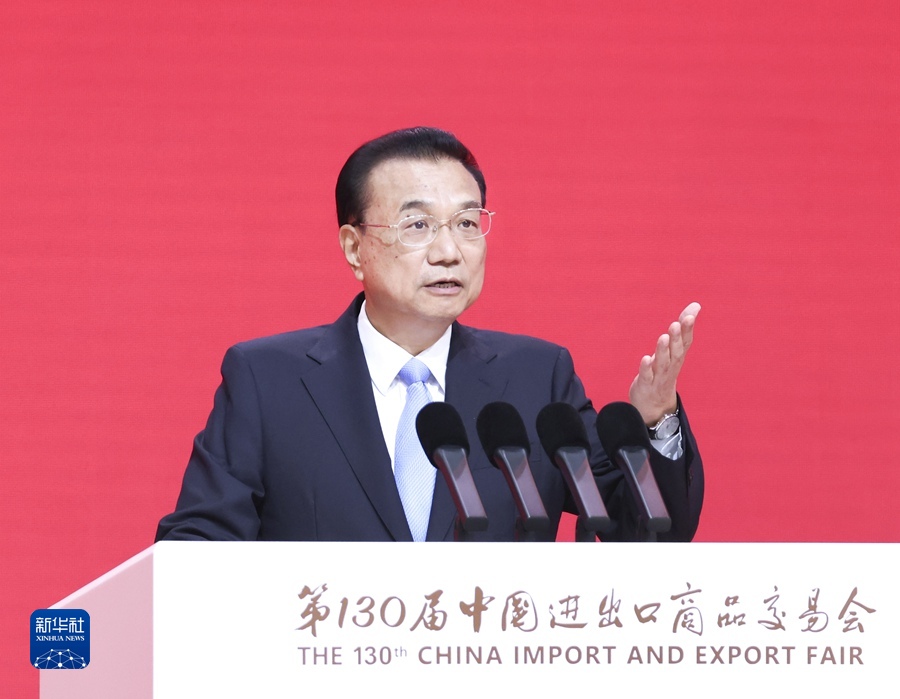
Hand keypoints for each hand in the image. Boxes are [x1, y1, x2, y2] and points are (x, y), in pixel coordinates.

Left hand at [629, 302, 700, 425]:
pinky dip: (647, 368)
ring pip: (663, 363)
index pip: (685, 342)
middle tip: (676, 323)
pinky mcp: (646, 385)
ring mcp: (659, 377)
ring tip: (663, 337)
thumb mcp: (673, 350)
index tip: (690, 315)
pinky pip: (647, 376)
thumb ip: (682, 328)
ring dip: (663, 350)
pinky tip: (646, 358)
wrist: (655, 406)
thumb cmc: (664, 372)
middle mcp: (671, 366)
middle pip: (676, 351)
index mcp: (678, 357)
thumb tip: (696, 305)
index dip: (688, 329)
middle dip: (677, 338)